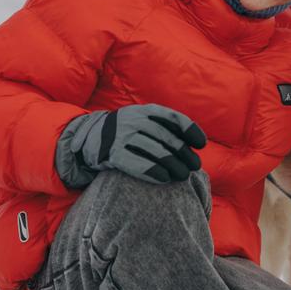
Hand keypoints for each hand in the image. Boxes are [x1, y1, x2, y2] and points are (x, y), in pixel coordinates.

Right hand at [56, 104, 205, 187]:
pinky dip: (153, 172)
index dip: (190, 130)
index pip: (174, 118)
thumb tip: (194, 144)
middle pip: (167, 137)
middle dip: (184, 153)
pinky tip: (165, 179)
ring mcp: (122, 136)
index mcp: (145, 110)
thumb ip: (164, 127)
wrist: (88, 136)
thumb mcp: (143, 120)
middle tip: (195, 166)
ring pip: (155, 151)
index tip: (201, 144)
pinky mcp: (112, 153)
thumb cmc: (127, 132)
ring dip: (173, 165)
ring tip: (183, 175)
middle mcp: (134, 120)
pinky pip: (136, 164)